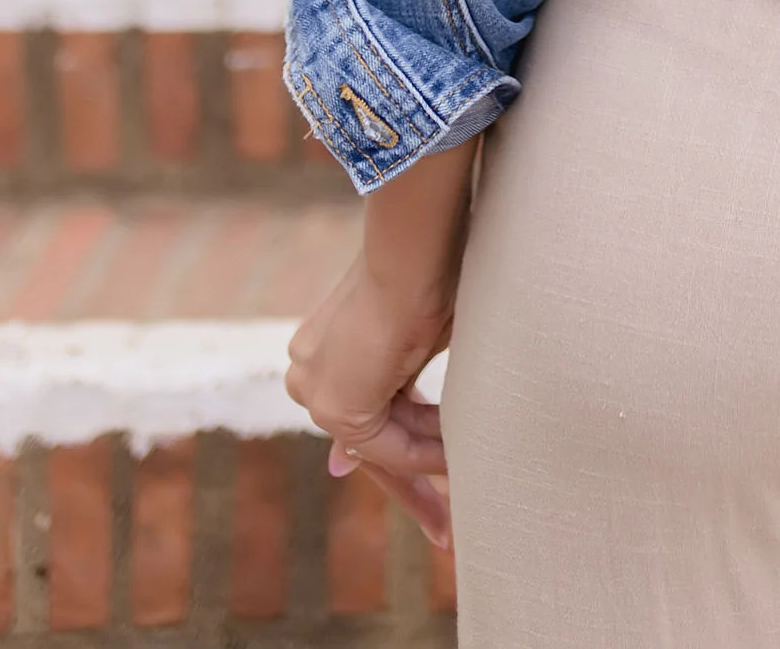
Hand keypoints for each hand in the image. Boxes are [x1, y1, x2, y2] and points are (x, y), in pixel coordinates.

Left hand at [286, 135, 478, 550]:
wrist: (416, 248)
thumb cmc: (432, 271)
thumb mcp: (419, 338)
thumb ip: (404, 391)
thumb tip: (372, 447)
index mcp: (325, 351)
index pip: (367, 419)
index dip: (405, 457)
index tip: (435, 481)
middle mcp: (308, 373)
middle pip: (373, 442)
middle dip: (413, 483)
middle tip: (445, 532)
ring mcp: (315, 389)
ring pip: (383, 445)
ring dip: (429, 462)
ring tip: (470, 483)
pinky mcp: (334, 403)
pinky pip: (385, 444)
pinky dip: (423, 453)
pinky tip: (459, 461)